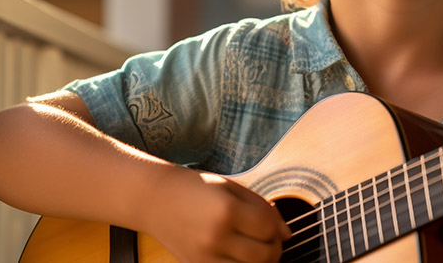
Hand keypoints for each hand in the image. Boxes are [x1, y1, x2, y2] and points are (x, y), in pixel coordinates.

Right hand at [142, 166, 291, 262]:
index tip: (275, 224)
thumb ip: (262, 208)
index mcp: (227, 211)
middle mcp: (215, 237)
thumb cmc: (195, 188)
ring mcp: (205, 256)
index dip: (278, 227)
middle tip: (272, 240)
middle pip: (264, 255)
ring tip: (258, 248)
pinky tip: (242, 255)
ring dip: (262, 261)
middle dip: (275, 248)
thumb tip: (287, 233)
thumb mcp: (232, 187)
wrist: (155, 199)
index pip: (268, 229)